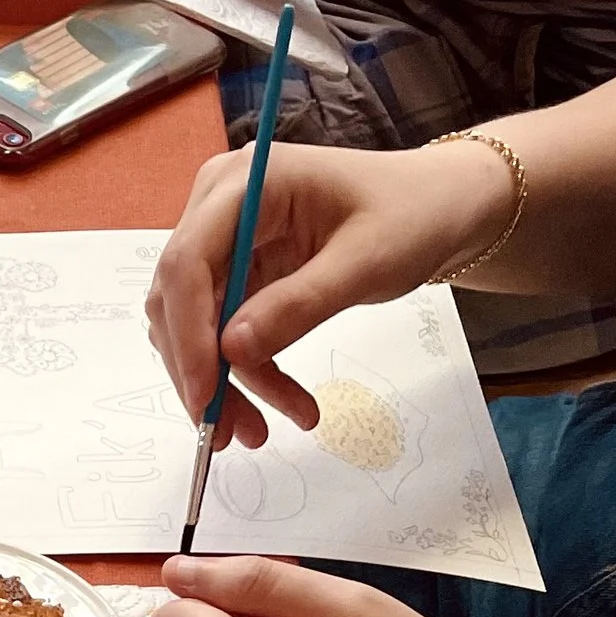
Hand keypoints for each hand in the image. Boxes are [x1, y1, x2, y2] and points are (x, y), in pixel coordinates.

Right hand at [149, 138, 516, 446]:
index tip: (206, 396)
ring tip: (260, 430)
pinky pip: (222, 335)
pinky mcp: (238, 273)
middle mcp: (219, 207)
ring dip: (223, 383)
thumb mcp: (365, 261)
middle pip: (179, 300)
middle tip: (226, 433)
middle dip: (201, 370)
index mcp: (246, 183)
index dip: (188, 332)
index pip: (188, 261)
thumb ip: (299, 305)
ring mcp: (225, 242)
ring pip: (195, 327)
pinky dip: (245, 374)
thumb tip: (231, 352)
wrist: (436, 208)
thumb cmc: (410, 215)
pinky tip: (280, 403)